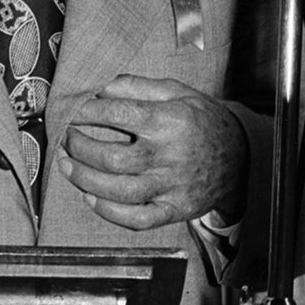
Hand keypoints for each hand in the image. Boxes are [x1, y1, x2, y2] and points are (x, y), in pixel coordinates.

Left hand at [57, 73, 248, 229]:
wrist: (240, 157)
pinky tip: (91, 197)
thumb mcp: (175, 91)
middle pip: (112, 156)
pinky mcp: (174, 210)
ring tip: (66, 164)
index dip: (87, 112)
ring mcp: (171, 187)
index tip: (69, 109)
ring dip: (84, 178)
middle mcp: (168, 156)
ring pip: (119, 190)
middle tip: (65, 136)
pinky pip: (137, 219)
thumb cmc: (203, 120)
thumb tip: (101, 85)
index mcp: (168, 121)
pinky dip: (109, 212)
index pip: (118, 114)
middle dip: (79, 146)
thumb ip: (136, 86)